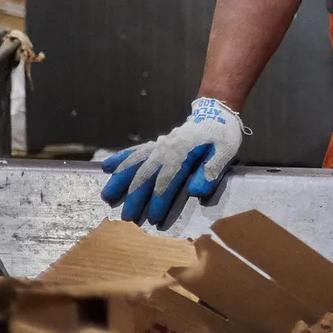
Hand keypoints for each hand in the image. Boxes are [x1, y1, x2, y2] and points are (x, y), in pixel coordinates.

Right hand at [100, 98, 245, 224]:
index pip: (167, 181)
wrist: (216, 113)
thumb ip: (211, 171)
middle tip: (127, 217)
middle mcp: (166, 150)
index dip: (159, 201)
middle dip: (135, 197)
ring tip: (107, 195)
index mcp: (183, 154)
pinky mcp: (156, 144)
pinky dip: (120, 158)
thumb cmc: (222, 136)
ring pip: (135, 163)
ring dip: (120, 179)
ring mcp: (159, 146)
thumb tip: (196, 192)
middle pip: (146, 175)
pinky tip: (106, 166)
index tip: (154, 219)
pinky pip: (135, 151)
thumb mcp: (225, 152)